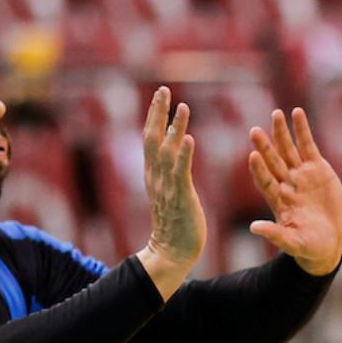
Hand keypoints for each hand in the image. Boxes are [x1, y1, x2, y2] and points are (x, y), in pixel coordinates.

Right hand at [139, 86, 206, 299]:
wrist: (172, 252)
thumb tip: (176, 152)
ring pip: (167, 151)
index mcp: (154, 174)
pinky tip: (190, 138)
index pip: (151, 139)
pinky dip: (184, 154)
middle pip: (152, 138)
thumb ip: (169, 172)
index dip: (155, 115)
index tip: (161, 94)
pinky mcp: (180, 197)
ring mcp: (167, 187)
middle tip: (163, 89)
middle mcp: (156, 176)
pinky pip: (181, 172)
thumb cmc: (176, 224)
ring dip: (175, 128)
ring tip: (183, 106)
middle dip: (158, 113)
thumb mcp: (169, 192)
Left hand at [248, 108, 341, 275]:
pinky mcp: (318, 169)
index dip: (259, 169)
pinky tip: (297, 113)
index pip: (264, 181)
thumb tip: (254, 228)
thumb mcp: (293, 243)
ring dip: (281, 132)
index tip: (252, 156)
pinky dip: (302, 130)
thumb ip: (275, 234)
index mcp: (278, 200)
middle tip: (254, 130)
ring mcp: (301, 175)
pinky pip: (308, 145)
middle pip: (273, 161)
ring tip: (276, 113)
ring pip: (288, 149)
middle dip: (265, 145)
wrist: (329, 242)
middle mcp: (287, 184)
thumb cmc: (308, 247)